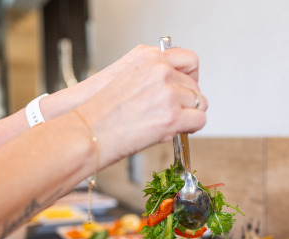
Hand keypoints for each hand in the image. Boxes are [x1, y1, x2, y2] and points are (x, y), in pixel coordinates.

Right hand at [75, 44, 206, 166]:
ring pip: (200, 103)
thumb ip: (151, 75)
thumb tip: (172, 85)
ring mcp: (168, 93)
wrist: (88, 131)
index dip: (191, 77)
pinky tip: (176, 131)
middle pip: (195, 86)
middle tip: (175, 113)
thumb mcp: (125, 77)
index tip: (186, 88)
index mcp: (149, 57)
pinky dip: (191, 128)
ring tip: (171, 124)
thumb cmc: (100, 111)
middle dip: (187, 101)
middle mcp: (161, 71)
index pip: (189, 60)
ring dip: (189, 115)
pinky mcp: (172, 116)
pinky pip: (199, 120)